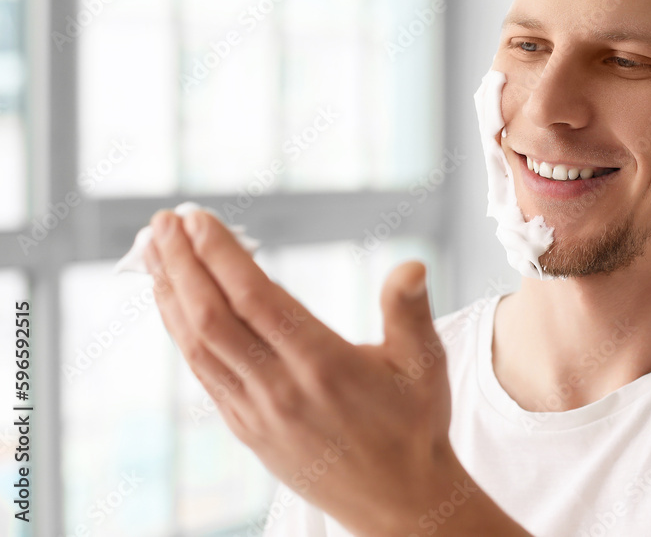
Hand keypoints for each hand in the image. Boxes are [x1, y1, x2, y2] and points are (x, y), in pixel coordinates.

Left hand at [142, 209, 523, 535]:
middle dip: (181, 266)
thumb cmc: (414, 428)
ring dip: (171, 296)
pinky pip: (203, 373)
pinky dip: (182, 333)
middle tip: (163, 223)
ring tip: (154, 254)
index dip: (220, 255)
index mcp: (323, 365)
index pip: (255, 298)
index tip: (197, 219)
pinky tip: (177, 308)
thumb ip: (410, 310)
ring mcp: (257, 414)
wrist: (399, 503)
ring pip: (197, 347)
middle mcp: (280, 389)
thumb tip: (412, 264)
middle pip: (211, 318)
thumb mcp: (424, 364)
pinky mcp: (248, 430)